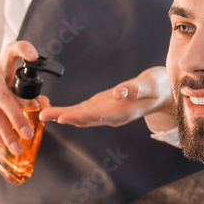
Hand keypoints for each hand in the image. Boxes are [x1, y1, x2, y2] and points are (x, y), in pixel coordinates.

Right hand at [0, 41, 41, 154]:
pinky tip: (1, 140)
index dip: (23, 49)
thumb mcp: (13, 93)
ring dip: (6, 131)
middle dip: (17, 118)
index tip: (34, 57)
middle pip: (3, 95)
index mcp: (1, 63)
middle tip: (28, 134)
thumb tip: (44, 108)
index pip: (12, 50)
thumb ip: (30, 98)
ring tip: (16, 146)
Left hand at [39, 66, 174, 127]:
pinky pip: (82, 112)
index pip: (97, 115)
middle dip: (62, 117)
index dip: (79, 116)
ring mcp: (105, 113)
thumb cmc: (159, 86)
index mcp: (122, 112)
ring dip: (61, 116)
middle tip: (42, 115)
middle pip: (84, 119)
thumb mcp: (150, 84)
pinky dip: (67, 111)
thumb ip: (134, 90)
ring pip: (80, 117)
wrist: (163, 93)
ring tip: (41, 113)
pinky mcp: (101, 107)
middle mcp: (111, 116)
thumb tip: (118, 93)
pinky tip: (53, 110)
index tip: (62, 117)